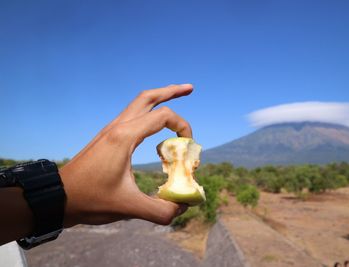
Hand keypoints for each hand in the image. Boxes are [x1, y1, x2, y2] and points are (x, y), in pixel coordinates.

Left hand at [60, 84, 192, 227]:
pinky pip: (131, 116)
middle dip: (171, 91)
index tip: (187, 147)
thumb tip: (183, 207)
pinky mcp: (107, 137)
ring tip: (175, 97)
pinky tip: (153, 127)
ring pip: (138, 103)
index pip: (163, 116)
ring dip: (158, 99)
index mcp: (125, 137)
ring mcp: (110, 130)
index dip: (183, 127)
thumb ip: (161, 210)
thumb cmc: (90, 200)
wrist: (58, 197)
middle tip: (190, 88)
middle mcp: (118, 127)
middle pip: (148, 97)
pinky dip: (148, 115)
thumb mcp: (129, 207)